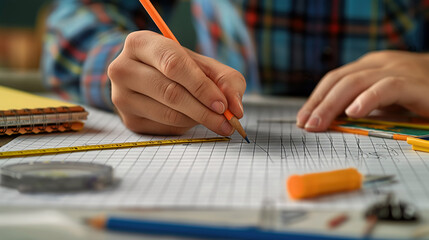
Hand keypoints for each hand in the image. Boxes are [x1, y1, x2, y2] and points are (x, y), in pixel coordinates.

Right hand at [108, 31, 245, 134]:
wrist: (147, 78)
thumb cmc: (178, 68)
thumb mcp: (203, 65)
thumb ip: (226, 80)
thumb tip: (235, 109)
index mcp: (140, 43)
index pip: (173, 64)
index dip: (201, 86)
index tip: (222, 104)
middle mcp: (123, 68)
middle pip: (170, 92)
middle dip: (204, 110)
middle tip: (226, 121)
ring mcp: (121, 96)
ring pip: (168, 114)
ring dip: (197, 119)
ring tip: (213, 118)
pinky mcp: (128, 119)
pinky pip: (164, 127)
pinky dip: (185, 126)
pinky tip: (190, 117)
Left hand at [297, 50, 428, 130]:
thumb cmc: (415, 96)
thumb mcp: (381, 101)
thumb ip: (359, 106)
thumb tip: (328, 122)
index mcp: (368, 66)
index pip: (333, 79)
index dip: (315, 99)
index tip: (302, 119)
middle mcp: (379, 64)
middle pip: (340, 80)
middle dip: (319, 103)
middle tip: (305, 125)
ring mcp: (397, 70)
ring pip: (356, 82)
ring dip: (332, 104)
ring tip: (319, 123)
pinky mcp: (414, 83)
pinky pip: (387, 87)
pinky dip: (368, 99)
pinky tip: (353, 113)